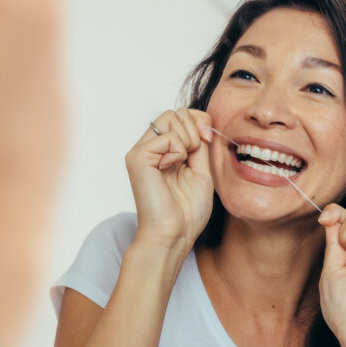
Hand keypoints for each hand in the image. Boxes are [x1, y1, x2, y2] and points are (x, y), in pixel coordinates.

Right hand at [125, 108, 213, 251]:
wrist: (175, 234)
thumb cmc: (188, 211)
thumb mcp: (202, 171)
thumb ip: (200, 145)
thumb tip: (202, 122)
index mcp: (165, 151)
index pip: (181, 116)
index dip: (199, 120)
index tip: (208, 138)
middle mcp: (150, 148)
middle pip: (176, 112)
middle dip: (195, 128)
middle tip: (195, 155)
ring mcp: (142, 151)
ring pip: (170, 117)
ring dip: (188, 139)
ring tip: (182, 164)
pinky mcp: (137, 157)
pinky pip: (166, 136)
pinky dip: (178, 151)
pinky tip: (170, 169)